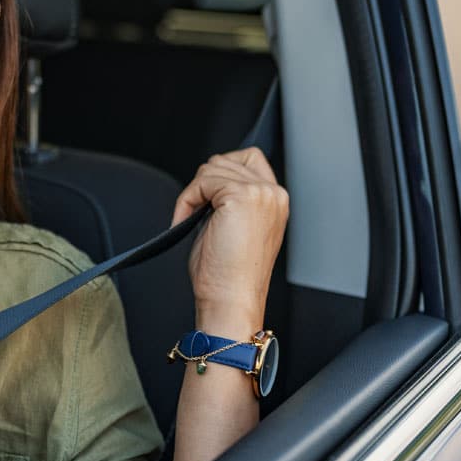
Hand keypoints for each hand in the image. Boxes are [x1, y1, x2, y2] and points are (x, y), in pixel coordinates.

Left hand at [171, 147, 288, 338]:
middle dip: (204, 184)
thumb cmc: (229, 276)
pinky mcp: (240, 196)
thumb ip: (229, 199)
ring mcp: (260, 193)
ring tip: (189, 221)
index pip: (249, 160)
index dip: (221, 175)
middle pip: (227, 160)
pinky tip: (184, 221)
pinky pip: (202, 181)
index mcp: (276, 202)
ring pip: (212, 168)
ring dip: (193, 192)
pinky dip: (186, 200)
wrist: (231, 300)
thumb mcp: (235, 228)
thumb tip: (207, 183)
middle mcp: (273, 194)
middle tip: (194, 214)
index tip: (205, 202)